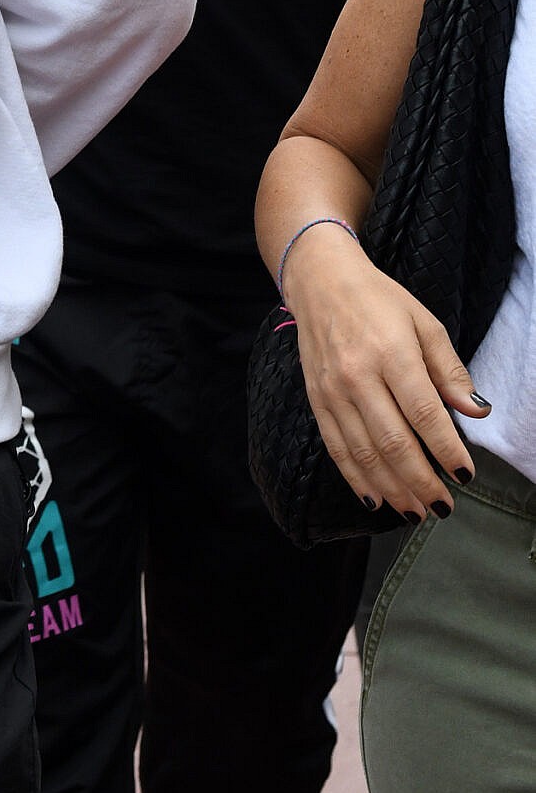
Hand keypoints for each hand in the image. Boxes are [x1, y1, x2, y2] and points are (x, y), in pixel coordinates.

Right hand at [283, 229, 486, 517]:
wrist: (320, 282)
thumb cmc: (379, 300)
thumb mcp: (425, 323)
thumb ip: (450, 370)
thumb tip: (476, 410)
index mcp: (392, 353)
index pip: (425, 413)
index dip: (446, 449)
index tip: (465, 474)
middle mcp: (358, 376)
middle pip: (393, 442)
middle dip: (421, 481)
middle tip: (444, 505)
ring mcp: (332, 391)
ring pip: (364, 453)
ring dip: (392, 488)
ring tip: (416, 511)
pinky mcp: (316, 401)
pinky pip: (336, 448)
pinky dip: (356, 478)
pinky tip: (376, 499)